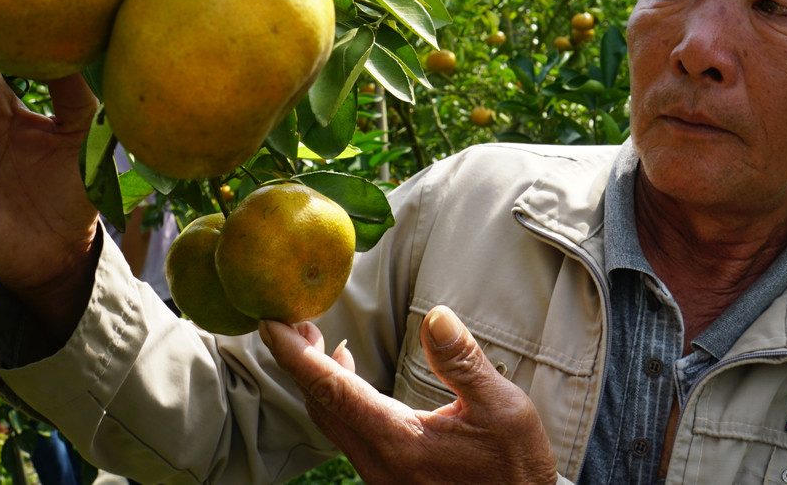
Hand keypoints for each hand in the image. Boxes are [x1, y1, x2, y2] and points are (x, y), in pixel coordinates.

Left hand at [260, 306, 559, 484]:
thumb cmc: (515, 470)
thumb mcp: (503, 409)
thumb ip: (462, 362)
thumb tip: (436, 316)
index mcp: (399, 440)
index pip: (331, 390)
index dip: (295, 354)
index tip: (271, 323)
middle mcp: (378, 462)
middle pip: (319, 405)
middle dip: (298, 361)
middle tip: (292, 321)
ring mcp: (380, 476)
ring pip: (330, 423)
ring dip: (318, 381)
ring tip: (316, 341)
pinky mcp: (388, 480)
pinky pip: (346, 436)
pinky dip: (337, 401)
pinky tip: (350, 379)